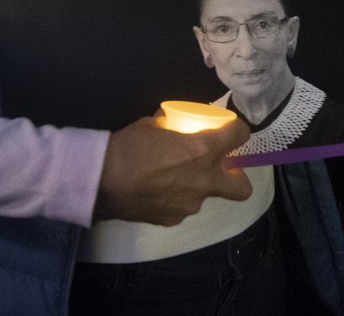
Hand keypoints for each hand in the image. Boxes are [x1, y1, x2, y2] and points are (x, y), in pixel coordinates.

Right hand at [93, 115, 252, 225]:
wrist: (103, 182)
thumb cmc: (128, 147)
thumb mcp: (151, 124)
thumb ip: (169, 126)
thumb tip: (169, 125)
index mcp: (204, 150)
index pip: (240, 135)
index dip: (238, 130)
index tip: (230, 130)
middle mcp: (204, 180)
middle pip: (241, 186)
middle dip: (235, 177)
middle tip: (218, 167)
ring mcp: (190, 204)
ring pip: (205, 196)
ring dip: (195, 186)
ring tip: (168, 178)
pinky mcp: (173, 219)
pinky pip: (181, 207)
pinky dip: (173, 198)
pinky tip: (154, 192)